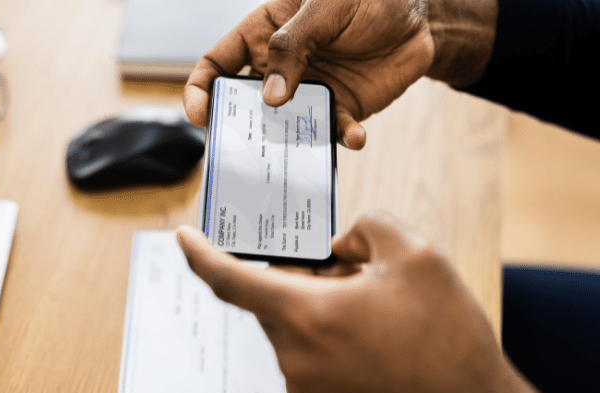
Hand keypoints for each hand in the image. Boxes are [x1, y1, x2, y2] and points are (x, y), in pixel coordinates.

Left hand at [176, 214, 564, 392]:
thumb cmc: (446, 339)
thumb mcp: (416, 256)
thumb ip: (367, 228)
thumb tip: (340, 244)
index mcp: (305, 315)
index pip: (229, 280)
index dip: (199, 254)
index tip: (182, 236)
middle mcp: (293, 354)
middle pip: (270, 295)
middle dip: (300, 270)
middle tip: (347, 261)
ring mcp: (304, 383)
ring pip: (290, 322)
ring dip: (315, 300)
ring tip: (371, 297)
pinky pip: (305, 349)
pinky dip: (324, 328)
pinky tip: (372, 327)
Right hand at [183, 0, 434, 148]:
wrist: (420, 17)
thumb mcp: (326, 6)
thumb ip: (295, 45)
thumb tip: (270, 97)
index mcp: (264, 36)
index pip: (218, 64)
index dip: (200, 89)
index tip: (201, 114)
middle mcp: (280, 70)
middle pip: (245, 105)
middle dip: (240, 129)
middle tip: (245, 147)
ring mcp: (308, 93)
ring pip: (285, 127)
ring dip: (289, 142)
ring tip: (299, 150)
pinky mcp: (339, 110)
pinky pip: (332, 133)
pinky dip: (342, 139)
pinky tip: (355, 137)